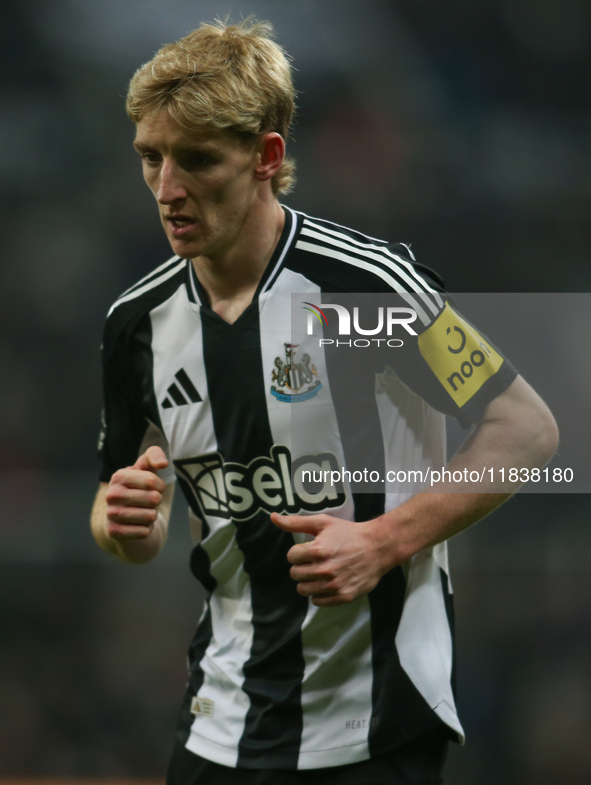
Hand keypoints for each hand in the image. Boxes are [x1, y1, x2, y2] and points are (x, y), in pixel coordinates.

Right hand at [105, 446, 168, 540]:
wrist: (122, 513)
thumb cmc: (138, 485)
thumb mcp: (145, 467)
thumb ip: (154, 456)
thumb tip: (163, 463)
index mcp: (118, 476)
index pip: (152, 481)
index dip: (160, 485)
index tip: (154, 487)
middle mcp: (111, 495)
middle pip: (154, 499)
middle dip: (157, 500)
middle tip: (147, 501)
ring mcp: (111, 514)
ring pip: (151, 516)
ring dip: (152, 515)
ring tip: (141, 511)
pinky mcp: (114, 532)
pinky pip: (145, 532)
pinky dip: (146, 529)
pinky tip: (137, 523)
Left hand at [270, 513, 392, 606]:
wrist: (378, 547)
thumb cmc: (348, 533)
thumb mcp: (322, 523)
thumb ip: (295, 522)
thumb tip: (273, 517)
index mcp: (318, 550)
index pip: (291, 557)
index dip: (299, 552)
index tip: (310, 550)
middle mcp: (325, 569)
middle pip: (295, 574)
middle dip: (302, 567)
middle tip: (316, 561)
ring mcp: (334, 585)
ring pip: (303, 590)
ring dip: (308, 581)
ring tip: (320, 572)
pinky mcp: (343, 597)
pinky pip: (317, 601)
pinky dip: (320, 593)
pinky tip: (328, 582)